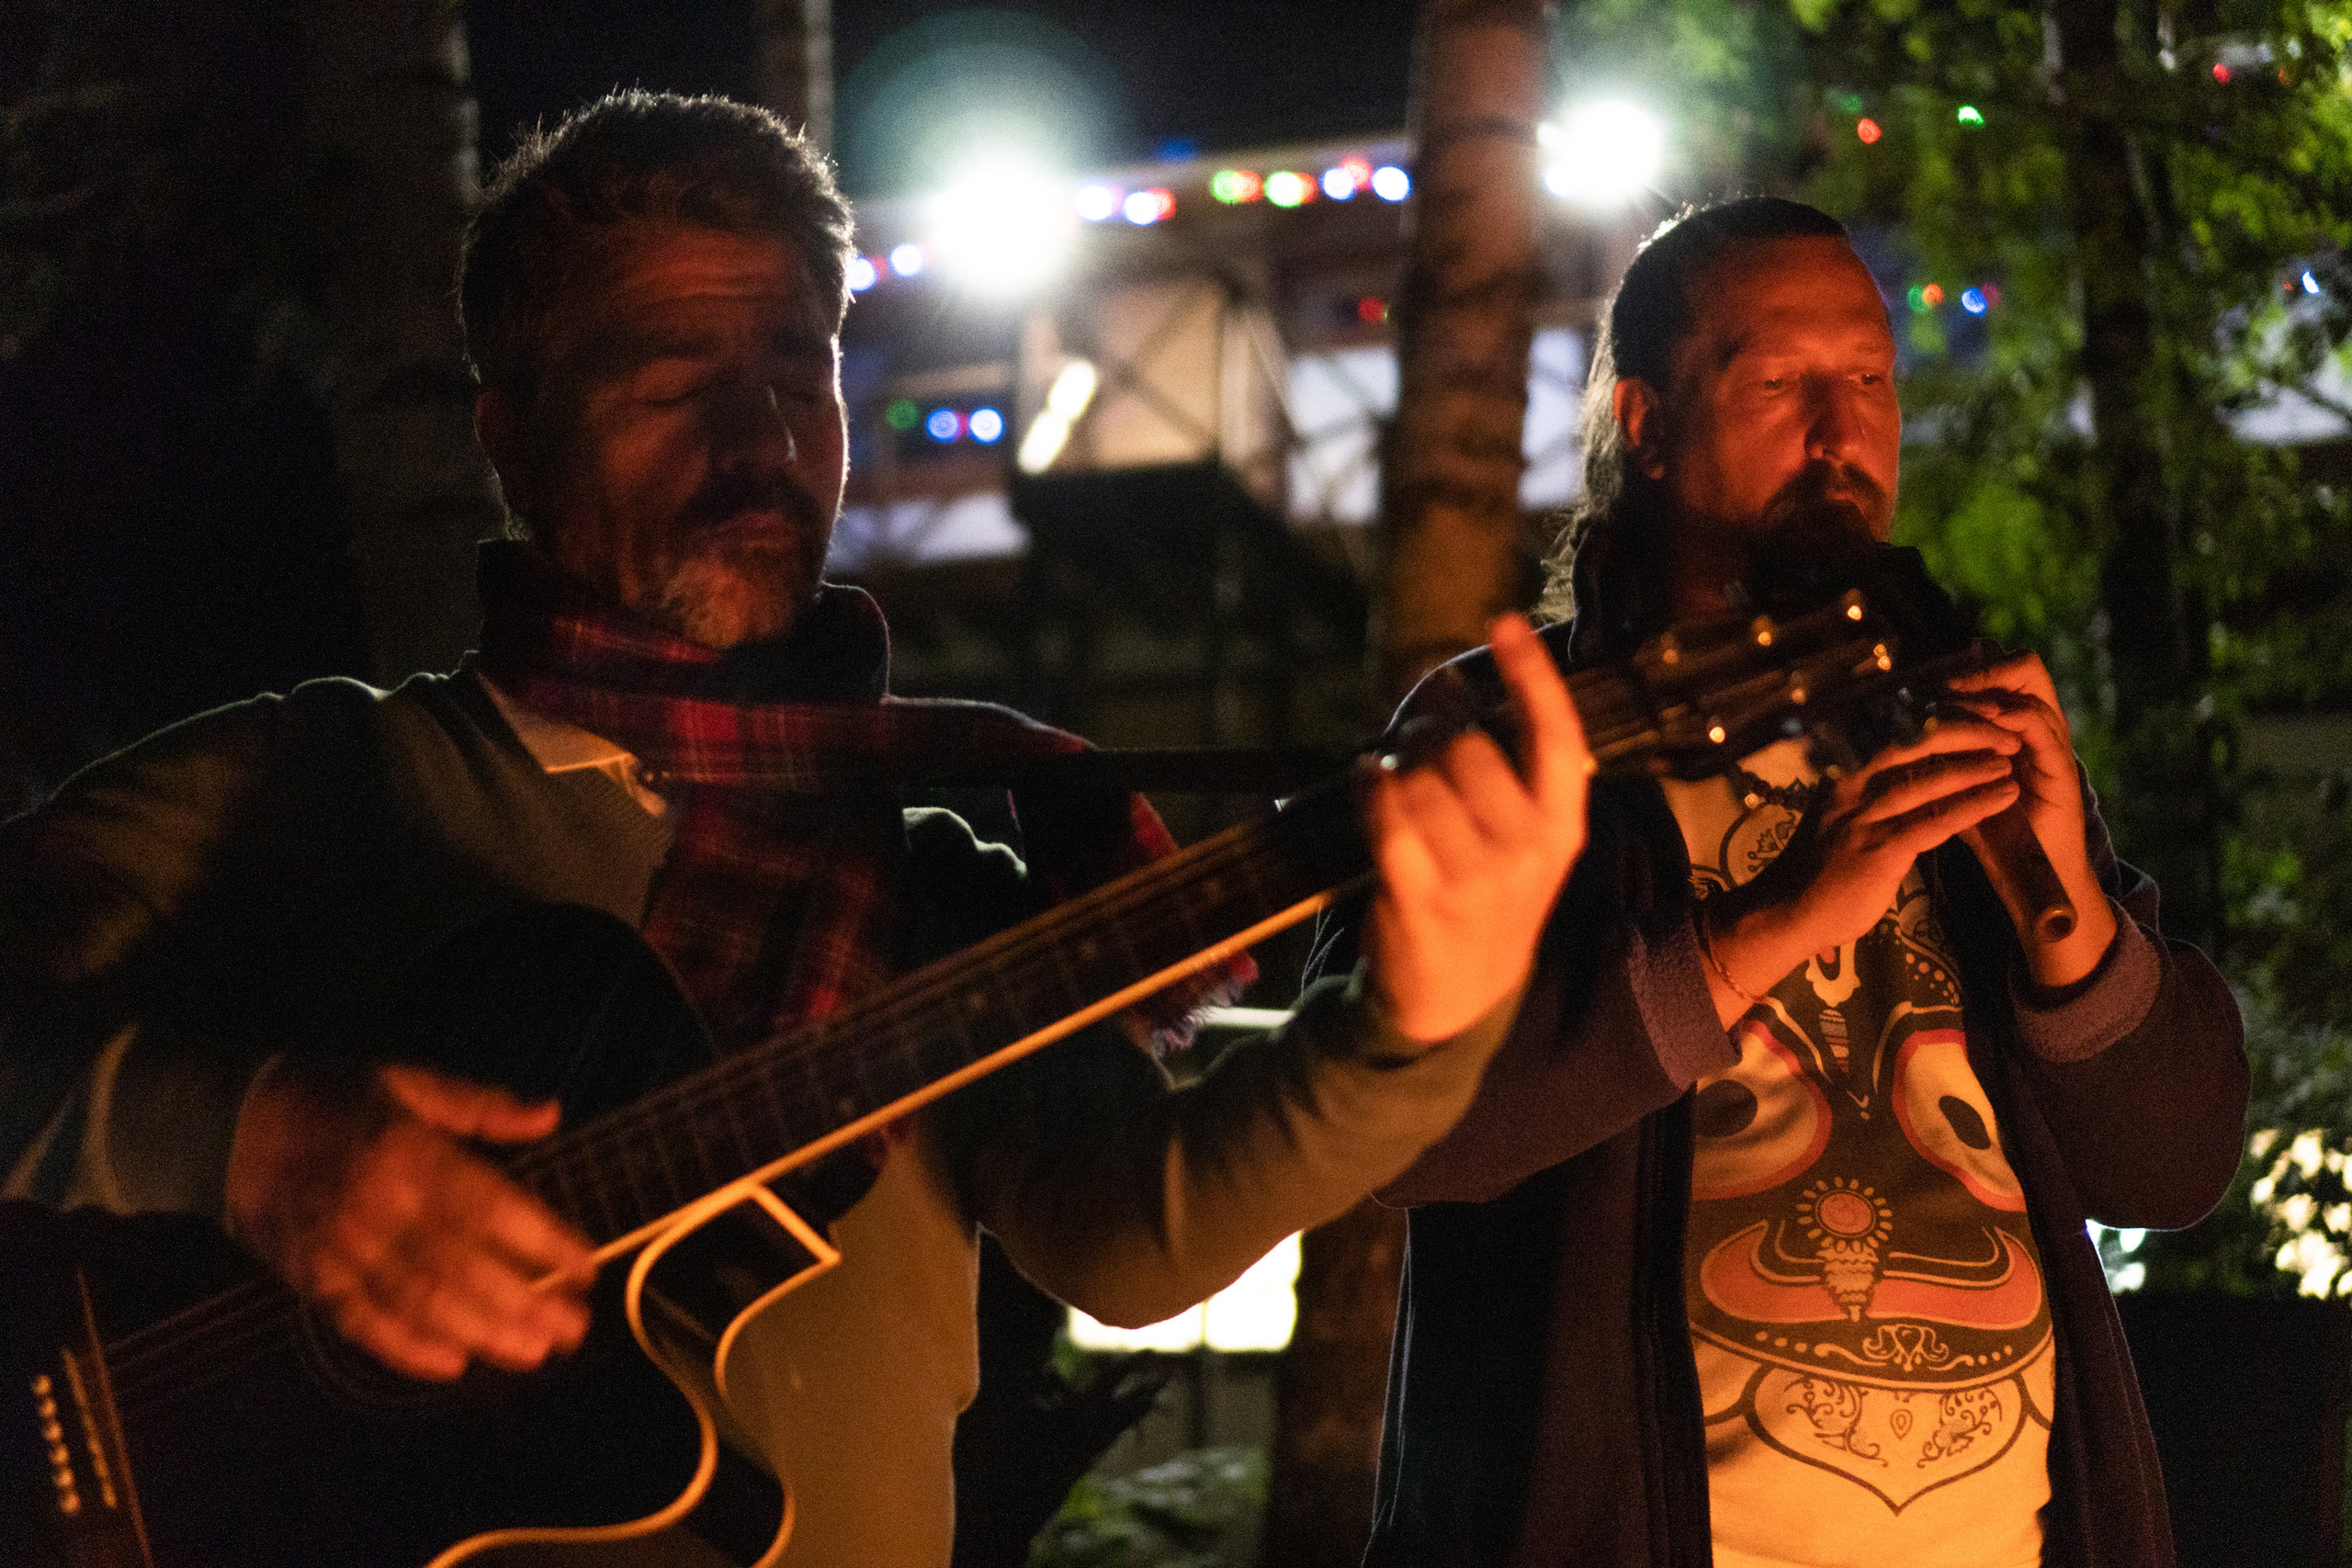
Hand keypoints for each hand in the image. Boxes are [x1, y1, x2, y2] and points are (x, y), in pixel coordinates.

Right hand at [225, 1059, 595, 1380]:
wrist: (229, 1125)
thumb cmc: (334, 1097)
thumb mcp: (409, 1081)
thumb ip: (481, 1105)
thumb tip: (551, 1113)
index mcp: (408, 1152)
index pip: (489, 1206)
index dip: (542, 1242)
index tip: (587, 1267)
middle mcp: (376, 1206)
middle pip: (460, 1266)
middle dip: (524, 1303)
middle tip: (574, 1330)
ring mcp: (339, 1249)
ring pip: (417, 1302)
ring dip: (480, 1333)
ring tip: (532, 1353)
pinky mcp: (309, 1280)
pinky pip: (360, 1324)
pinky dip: (406, 1350)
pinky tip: (452, 1366)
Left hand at [1363, 614, 1591, 1043]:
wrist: (1458, 996)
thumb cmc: (1484, 895)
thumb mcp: (1521, 838)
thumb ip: (1498, 766)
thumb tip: (1444, 683)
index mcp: (1562, 825)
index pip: (1557, 735)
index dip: (1532, 675)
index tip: (1502, 623)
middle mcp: (1527, 849)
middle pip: (1468, 748)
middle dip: (1433, 740)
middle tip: (1419, 758)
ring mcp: (1475, 878)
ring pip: (1420, 779)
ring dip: (1397, 774)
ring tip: (1397, 795)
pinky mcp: (1418, 898)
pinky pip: (1386, 816)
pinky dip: (1369, 789)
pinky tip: (1366, 782)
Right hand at [1701, 711, 2023, 1022]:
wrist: (1787, 914)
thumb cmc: (1815, 870)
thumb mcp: (1836, 818)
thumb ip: (1868, 796)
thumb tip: (1909, 776)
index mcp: (1841, 774)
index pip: (1894, 731)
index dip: (1939, 716)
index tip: (1973, 711)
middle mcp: (1851, 787)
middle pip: (1914, 742)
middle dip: (1963, 731)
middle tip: (2003, 729)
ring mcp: (1864, 818)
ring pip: (1930, 779)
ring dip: (1977, 766)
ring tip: (2011, 758)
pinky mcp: (1881, 850)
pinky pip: (1937, 820)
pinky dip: (1976, 804)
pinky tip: (2005, 796)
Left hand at [1942, 651, 2117, 983]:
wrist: (2031, 882)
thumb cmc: (1990, 837)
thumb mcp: (1954, 789)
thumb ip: (1933, 759)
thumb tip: (1881, 735)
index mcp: (2012, 732)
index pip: (1996, 677)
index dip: (1964, 666)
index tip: (1920, 667)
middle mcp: (2036, 732)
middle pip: (2022, 671)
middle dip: (1979, 665)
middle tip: (1937, 670)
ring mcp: (2053, 748)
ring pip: (2031, 692)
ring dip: (1990, 686)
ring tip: (1951, 686)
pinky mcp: (2062, 771)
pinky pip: (2041, 729)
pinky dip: (2011, 717)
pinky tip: (1982, 717)